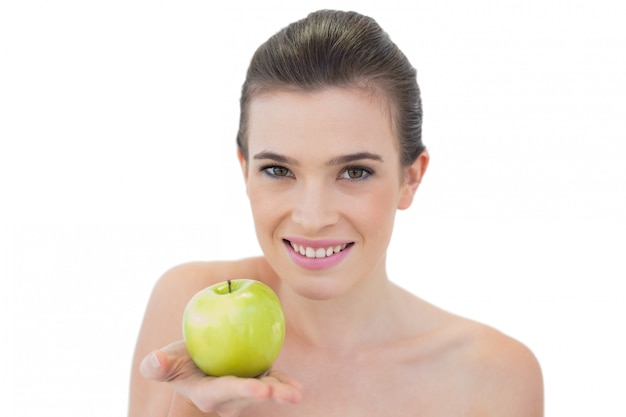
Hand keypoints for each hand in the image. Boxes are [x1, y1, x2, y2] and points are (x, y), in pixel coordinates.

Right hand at [140, 340, 301, 416]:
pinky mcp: (256, 381)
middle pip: (249, 396)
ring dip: (281, 393)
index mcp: (207, 394)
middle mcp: (227, 399)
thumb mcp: (165, 362)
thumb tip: (155, 360)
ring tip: (297, 393)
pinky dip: (284, 384)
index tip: (262, 389)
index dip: (243, 390)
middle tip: (287, 394)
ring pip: (264, 392)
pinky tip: (298, 387)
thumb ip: (157, 365)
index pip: (225, 391)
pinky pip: (271, 382)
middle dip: (268, 396)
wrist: (197, 359)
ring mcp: (243, 392)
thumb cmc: (179, 360)